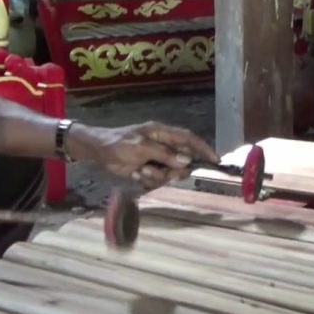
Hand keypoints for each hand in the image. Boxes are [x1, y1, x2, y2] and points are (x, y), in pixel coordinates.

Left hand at [71, 122, 219, 188]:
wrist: (98, 151)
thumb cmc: (118, 143)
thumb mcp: (141, 147)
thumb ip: (164, 154)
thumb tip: (186, 161)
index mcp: (163, 133)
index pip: (189, 139)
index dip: (203, 148)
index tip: (215, 160)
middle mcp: (163, 146)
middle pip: (182, 162)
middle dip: (172, 170)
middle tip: (157, 170)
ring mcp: (156, 159)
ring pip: (170, 174)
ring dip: (156, 176)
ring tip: (140, 170)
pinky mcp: (149, 170)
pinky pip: (158, 180)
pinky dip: (148, 179)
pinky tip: (135, 173)